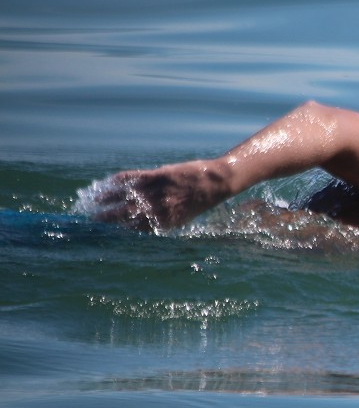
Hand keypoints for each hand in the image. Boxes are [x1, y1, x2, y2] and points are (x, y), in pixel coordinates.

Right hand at [87, 159, 232, 230]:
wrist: (217, 182)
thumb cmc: (200, 202)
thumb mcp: (181, 218)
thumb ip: (161, 221)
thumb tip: (139, 227)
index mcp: (164, 223)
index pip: (135, 230)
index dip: (118, 231)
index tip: (105, 233)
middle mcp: (158, 209)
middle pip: (124, 216)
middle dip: (106, 219)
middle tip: (93, 221)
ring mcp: (157, 191)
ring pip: (124, 197)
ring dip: (106, 200)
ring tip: (94, 202)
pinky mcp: (158, 175)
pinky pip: (132, 178)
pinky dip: (117, 181)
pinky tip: (108, 183)